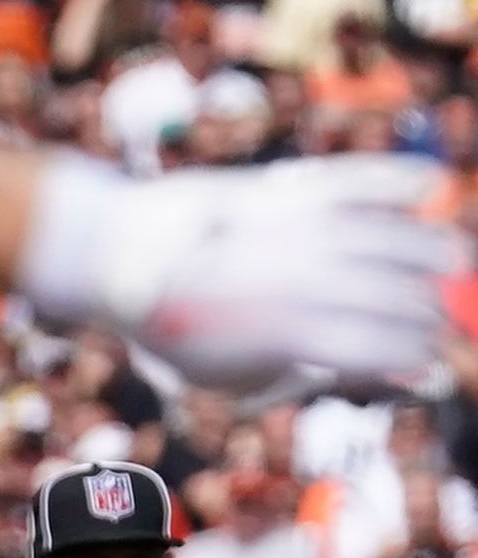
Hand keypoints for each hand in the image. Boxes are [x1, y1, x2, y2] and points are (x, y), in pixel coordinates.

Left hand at [20, 154, 462, 395]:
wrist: (114, 258)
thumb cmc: (168, 327)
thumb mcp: (219, 379)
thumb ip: (284, 378)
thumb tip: (346, 375)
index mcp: (289, 338)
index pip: (381, 350)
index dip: (415, 357)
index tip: (428, 360)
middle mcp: (302, 282)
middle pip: (395, 296)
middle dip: (429, 311)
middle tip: (440, 317)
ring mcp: (295, 231)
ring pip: (390, 236)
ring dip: (433, 248)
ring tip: (455, 257)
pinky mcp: (282, 187)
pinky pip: (355, 177)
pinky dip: (398, 177)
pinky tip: (430, 183)